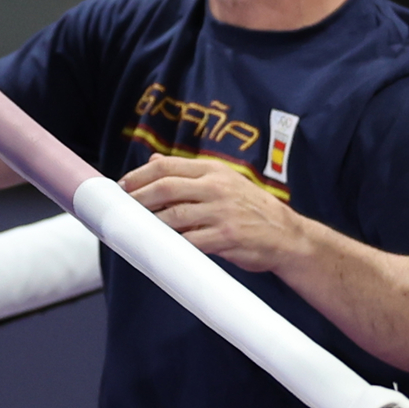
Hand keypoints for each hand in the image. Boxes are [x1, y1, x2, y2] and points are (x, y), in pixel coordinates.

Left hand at [121, 152, 311, 273]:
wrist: (287, 236)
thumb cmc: (253, 210)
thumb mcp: (225, 181)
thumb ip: (190, 173)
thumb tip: (154, 161)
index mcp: (214, 170)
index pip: (167, 166)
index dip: (139, 176)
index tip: (122, 186)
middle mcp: (216, 187)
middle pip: (165, 188)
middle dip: (137, 198)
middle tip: (121, 209)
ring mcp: (221, 212)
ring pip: (173, 215)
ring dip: (149, 223)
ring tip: (134, 228)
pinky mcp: (226, 237)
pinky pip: (189, 241)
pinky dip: (171, 244)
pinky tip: (159, 246)